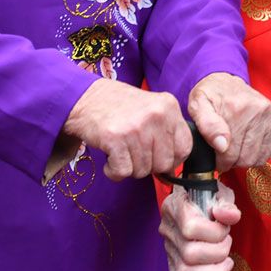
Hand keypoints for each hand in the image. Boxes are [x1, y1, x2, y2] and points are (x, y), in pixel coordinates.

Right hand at [63, 77, 191, 179]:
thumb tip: (175, 167)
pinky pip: (123, 172)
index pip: (185, 147)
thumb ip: (167, 131)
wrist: (85, 98)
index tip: (158, 158)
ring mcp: (136, 127)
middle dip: (149, 165)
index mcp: (169, 106)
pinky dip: (114, 171)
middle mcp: (156, 115)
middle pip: (164, 163)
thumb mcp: (152, 108)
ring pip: (142, 170)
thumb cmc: (120, 107)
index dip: (172, 159)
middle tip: (134, 153)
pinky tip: (110, 157)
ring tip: (120, 150)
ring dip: (129, 167)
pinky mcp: (115, 139)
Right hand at [160, 182, 239, 270]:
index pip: (190, 228)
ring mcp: (169, 250)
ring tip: (225, 260)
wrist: (194, 198)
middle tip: (227, 242)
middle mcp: (168, 230)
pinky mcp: (172, 266)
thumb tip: (230, 216)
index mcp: (175, 207)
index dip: (214, 232)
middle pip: (190, 254)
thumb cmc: (208, 196)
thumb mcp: (220, 192)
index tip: (225, 226)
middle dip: (218, 252)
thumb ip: (226, 204)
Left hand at [189, 71, 270, 169]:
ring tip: (235, 149)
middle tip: (225, 154)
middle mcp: (258, 110)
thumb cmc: (210, 95)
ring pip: (259, 157)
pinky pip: (269, 151)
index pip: (231, 153)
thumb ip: (207, 125)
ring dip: (245, 159)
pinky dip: (257, 154)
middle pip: (247, 158)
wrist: (226, 81)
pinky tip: (247, 145)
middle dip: (233, 161)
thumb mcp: (198, 105)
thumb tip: (222, 145)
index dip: (221, 162)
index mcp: (237, 108)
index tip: (215, 158)